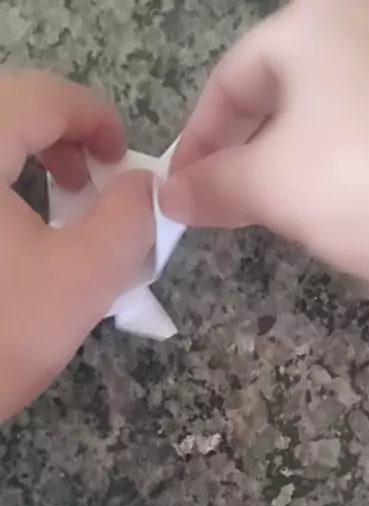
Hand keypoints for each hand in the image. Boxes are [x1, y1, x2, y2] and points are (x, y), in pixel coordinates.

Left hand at [0, 71, 154, 420]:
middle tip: (90, 184)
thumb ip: (131, 219)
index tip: (123, 160)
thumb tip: (144, 184)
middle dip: (59, 138)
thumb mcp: (84, 279)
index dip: (94, 116)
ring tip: (57, 206)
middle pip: (7, 111)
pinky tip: (16, 234)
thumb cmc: (1, 335)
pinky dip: (1, 190)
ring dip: (25, 159)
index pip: (40, 96)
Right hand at [161, 0, 368, 318]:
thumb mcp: (274, 186)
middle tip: (225, 203)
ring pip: (329, 104)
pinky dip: (343, 155)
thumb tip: (168, 197)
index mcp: (322, 15)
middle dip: (245, 150)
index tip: (181, 192)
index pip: (232, 77)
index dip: (198, 140)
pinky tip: (340, 199)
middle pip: (283, 86)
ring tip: (278, 208)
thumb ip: (212, 184)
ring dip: (291, 156)